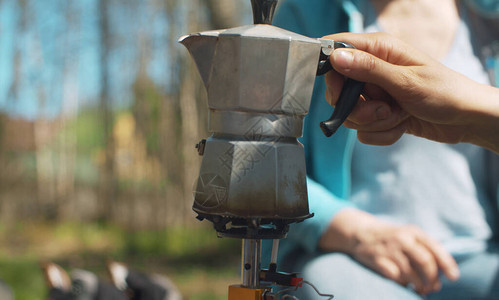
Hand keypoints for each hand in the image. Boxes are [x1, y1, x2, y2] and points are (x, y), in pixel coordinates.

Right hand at [319, 209, 459, 294]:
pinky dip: (403, 284)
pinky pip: (395, 277)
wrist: (361, 233)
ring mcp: (389, 250)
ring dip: (419, 285)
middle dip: (433, 278)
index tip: (454, 278)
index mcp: (413, 232)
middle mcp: (402, 239)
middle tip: (434, 288)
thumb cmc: (392, 238)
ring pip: (411, 273)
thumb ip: (426, 250)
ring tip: (421, 289)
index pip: (435, 248)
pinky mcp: (377, 260)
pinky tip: (405, 284)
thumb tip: (443, 274)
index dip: (447, 264)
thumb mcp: (409, 236)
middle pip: (425, 262)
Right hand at [324, 32, 498, 152]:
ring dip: (373, 121)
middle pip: (339, 89)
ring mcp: (375, 93)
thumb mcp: (405, 80)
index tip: (341, 91)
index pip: (337, 50)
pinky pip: (363, 129)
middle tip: (381, 109)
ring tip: (398, 115)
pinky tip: (401, 125)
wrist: (465, 119)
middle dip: (356, 107)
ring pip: (350, 113)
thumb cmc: (444, 93)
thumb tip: (336, 57)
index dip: (331, 70)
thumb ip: (369, 68)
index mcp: (380, 50)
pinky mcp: (378, 113)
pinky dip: (381, 132)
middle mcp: (373, 70)